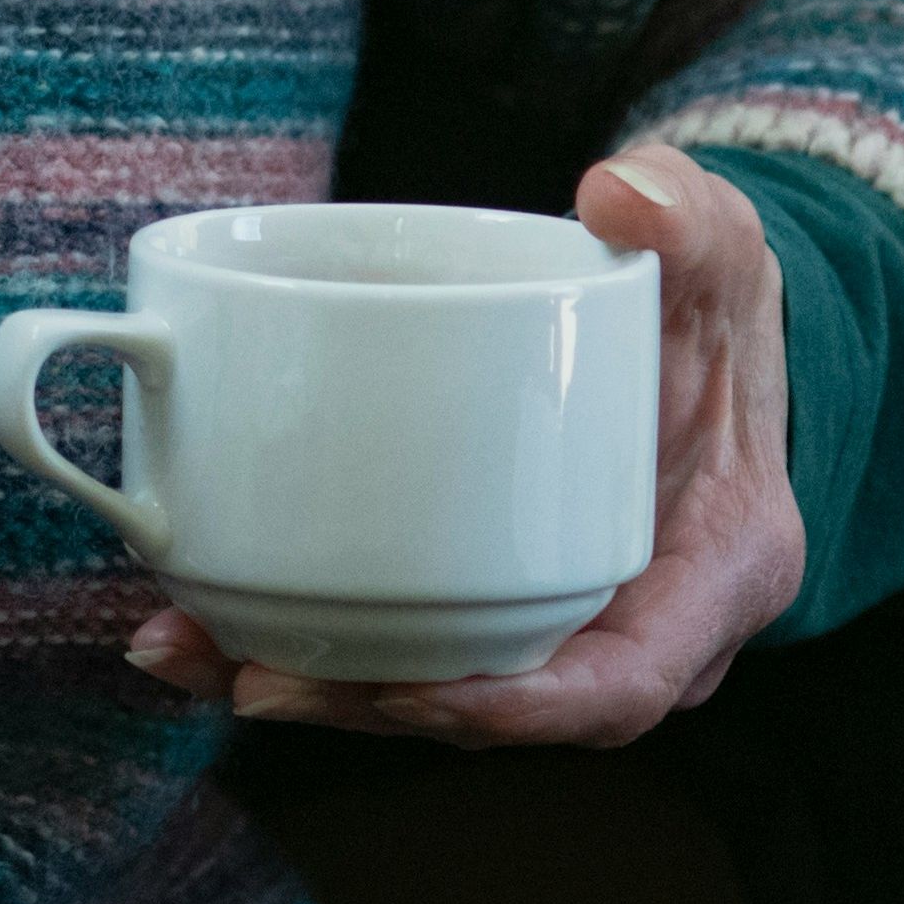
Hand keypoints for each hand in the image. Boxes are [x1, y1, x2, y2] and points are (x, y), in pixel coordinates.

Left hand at [130, 145, 802, 748]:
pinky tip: (192, 614)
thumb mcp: (719, 249)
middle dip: (374, 707)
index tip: (416, 693)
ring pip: (434, 686)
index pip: (624, 685)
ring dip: (310, 684)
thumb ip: (688, 215)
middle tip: (254, 679)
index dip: (521, 709)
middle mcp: (638, 629)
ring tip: (183, 650)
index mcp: (715, 573)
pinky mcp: (489, 597)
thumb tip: (621, 195)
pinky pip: (403, 639)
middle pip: (502, 708)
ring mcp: (561, 625)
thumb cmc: (710, 302)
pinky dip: (304, 633)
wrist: (694, 334)